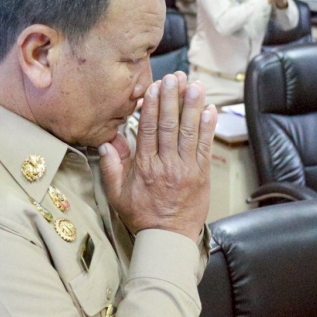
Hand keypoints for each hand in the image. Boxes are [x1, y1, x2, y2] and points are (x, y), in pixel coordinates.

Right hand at [99, 72, 214, 241]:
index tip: (155, 87)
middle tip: (175, 77)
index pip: (148, 130)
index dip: (152, 106)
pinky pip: (205, 147)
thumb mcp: (117, 195)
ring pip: (189, 132)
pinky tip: (210, 110)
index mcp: (145, 166)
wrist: (168, 239)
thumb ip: (111, 168)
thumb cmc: (142, 216)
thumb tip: (106, 143)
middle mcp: (166, 164)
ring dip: (192, 107)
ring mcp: (186, 168)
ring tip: (195, 86)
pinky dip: (208, 128)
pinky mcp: (202, 174)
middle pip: (169, 125)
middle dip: (172, 99)